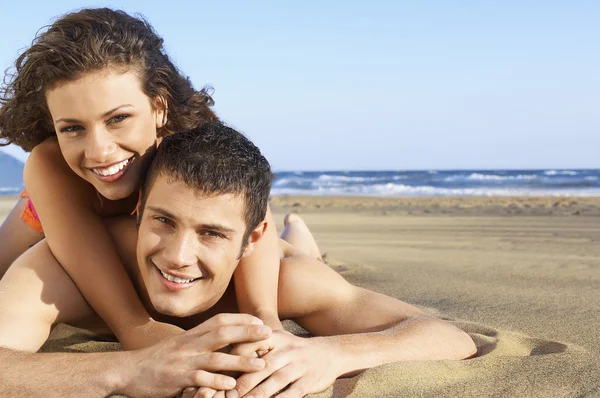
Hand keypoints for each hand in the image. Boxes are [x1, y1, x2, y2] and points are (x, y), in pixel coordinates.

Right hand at [119, 314, 271, 397]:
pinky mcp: (177, 379)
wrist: (128, 370)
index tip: (259, 322)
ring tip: (260, 364)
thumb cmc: (158, 359)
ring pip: (216, 358)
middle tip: (268, 335)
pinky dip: (217, 381)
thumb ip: (200, 341)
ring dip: (240, 361)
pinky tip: (232, 384)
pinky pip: (200, 379)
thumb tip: (224, 339)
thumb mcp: (180, 345)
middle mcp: (189, 344)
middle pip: (223, 334)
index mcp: (191, 334)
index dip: (241, 320)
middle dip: (247, 334)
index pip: (220, 320)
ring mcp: (183, 361)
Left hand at [230, 331, 341, 397]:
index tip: (218, 374)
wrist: (330, 352)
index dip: (235, 360)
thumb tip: (225, 362)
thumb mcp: (277, 341)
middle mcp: (288, 349)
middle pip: (262, 366)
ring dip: (258, 395)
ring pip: (276, 381)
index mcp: (275, 337)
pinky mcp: (310, 380)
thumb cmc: (294, 351)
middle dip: (243, 382)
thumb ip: (255, 348)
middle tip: (227, 396)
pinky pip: (293, 393)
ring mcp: (300, 364)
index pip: (251, 346)